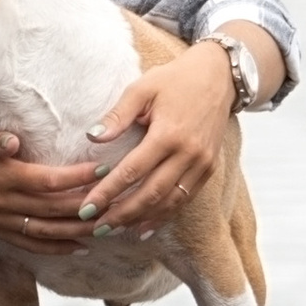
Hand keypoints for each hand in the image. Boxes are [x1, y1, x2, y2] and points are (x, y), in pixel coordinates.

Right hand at [0, 122, 98, 252]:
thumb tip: (13, 143)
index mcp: (3, 176)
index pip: (49, 180)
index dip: (79, 177)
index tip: (105, 169)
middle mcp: (5, 203)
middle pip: (55, 210)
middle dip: (89, 206)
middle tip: (118, 201)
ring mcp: (2, 221)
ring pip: (48, 232)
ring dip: (79, 231)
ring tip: (108, 226)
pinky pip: (31, 245)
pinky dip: (57, 248)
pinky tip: (80, 246)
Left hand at [78, 40, 237, 235]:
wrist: (219, 76)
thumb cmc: (175, 79)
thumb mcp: (143, 88)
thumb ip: (118, 115)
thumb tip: (92, 137)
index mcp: (168, 133)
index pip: (132, 170)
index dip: (108, 192)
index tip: (87, 207)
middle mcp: (188, 153)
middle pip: (151, 193)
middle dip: (122, 213)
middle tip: (97, 226)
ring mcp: (202, 164)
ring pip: (170, 202)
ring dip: (142, 219)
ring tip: (116, 229)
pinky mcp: (209, 168)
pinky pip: (185, 199)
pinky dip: (164, 215)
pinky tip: (144, 226)